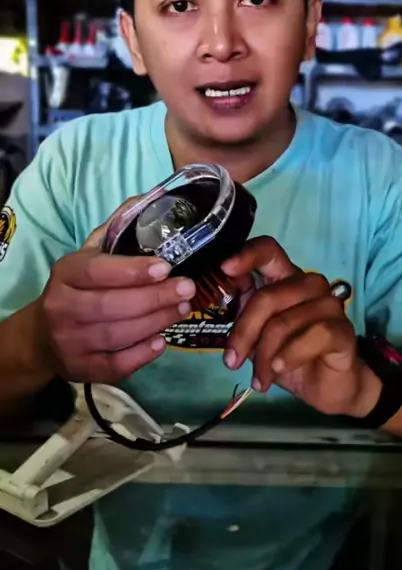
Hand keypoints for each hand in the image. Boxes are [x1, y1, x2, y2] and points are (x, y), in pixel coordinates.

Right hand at [37, 201, 195, 383]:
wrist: (44, 335)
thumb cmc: (79, 287)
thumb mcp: (91, 254)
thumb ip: (119, 230)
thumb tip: (155, 201)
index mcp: (65, 273)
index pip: (97, 271)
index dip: (132, 270)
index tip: (165, 267)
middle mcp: (62, 307)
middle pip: (112, 306)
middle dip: (155, 298)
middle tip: (188, 289)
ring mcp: (70, 342)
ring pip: (118, 335)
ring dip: (156, 322)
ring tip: (183, 308)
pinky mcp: (81, 369)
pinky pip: (116, 365)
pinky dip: (142, 355)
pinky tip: (162, 341)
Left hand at [222, 237, 380, 417]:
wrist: (326, 387)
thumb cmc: (289, 355)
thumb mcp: (257, 335)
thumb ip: (242, 311)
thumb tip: (219, 291)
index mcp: (286, 279)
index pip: (269, 251)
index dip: (246, 255)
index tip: (225, 268)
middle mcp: (309, 285)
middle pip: (268, 296)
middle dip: (244, 332)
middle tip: (231, 361)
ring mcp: (329, 305)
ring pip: (285, 322)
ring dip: (264, 355)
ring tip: (259, 379)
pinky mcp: (343, 330)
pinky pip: (313, 336)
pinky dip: (290, 356)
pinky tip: (280, 369)